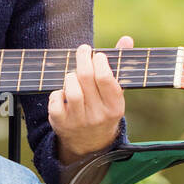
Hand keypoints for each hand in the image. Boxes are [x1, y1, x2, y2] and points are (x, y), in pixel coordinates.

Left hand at [48, 35, 132, 165]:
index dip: (99, 61)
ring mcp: (79, 121)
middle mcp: (98, 115)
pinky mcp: (61, 123)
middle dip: (83, 59)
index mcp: (115, 107)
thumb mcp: (115, 92)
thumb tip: (126, 39)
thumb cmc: (103, 109)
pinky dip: (58, 92)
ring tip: (74, 74)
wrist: (90, 144)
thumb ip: (119, 65)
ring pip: (72, 90)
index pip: (106, 78)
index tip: (97, 55)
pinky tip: (63, 92)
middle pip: (86, 79)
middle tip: (83, 50)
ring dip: (71, 76)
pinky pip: (56, 101)